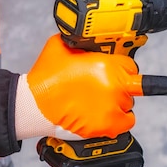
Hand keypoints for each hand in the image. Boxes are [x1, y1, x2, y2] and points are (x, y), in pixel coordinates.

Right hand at [15, 34, 142, 139]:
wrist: (35, 106)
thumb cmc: (45, 79)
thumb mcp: (60, 46)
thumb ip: (80, 43)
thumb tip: (85, 41)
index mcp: (106, 65)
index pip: (130, 66)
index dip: (119, 68)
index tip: (114, 72)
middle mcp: (113, 86)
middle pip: (131, 86)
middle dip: (118, 85)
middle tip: (102, 87)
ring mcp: (112, 107)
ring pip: (128, 103)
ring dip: (117, 102)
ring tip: (100, 102)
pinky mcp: (108, 125)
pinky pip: (127, 121)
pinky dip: (121, 119)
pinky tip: (108, 114)